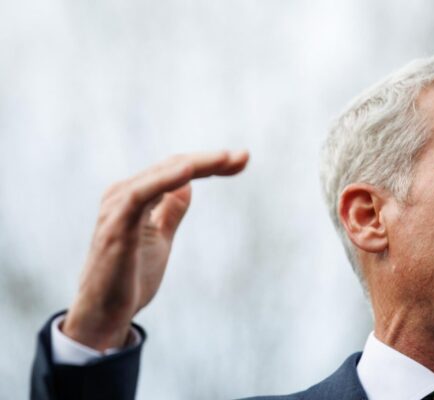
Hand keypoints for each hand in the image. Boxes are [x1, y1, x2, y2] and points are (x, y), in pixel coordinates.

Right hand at [62, 151, 248, 350]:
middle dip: (211, 161)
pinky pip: (141, 193)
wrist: (104, 315)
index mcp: (136, 195)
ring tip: (224, 158)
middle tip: (244, 156)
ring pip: (161, 173)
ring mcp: (118, 207)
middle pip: (174, 165)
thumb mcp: (160, 238)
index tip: (242, 161)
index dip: (210, 164)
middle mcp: (124, 194)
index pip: (177, 169)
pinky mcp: (116, 225)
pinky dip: (165, 179)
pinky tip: (189, 170)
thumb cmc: (129, 277)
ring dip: (196, 164)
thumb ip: (170, 211)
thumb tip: (188, 185)